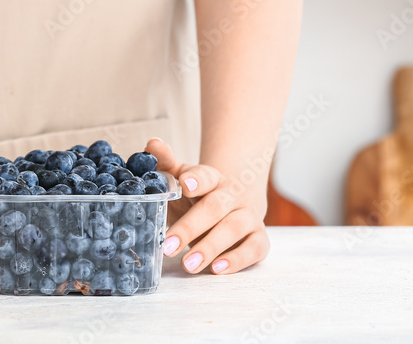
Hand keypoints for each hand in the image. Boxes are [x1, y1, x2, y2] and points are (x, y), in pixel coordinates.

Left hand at [146, 138, 269, 274]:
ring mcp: (248, 217)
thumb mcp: (181, 176)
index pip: (206, 176)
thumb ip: (166, 163)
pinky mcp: (259, 238)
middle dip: (190, 228)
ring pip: (233, 229)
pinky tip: (217, 269)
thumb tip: (152, 143)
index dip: (196, 179)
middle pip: (214, 208)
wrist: (236, 200)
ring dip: (210, 247)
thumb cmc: (200, 193)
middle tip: (168, 245)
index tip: (184, 184)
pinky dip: (237, 260)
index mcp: (212, 178)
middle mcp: (232, 196)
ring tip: (188, 263)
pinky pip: (254, 249)